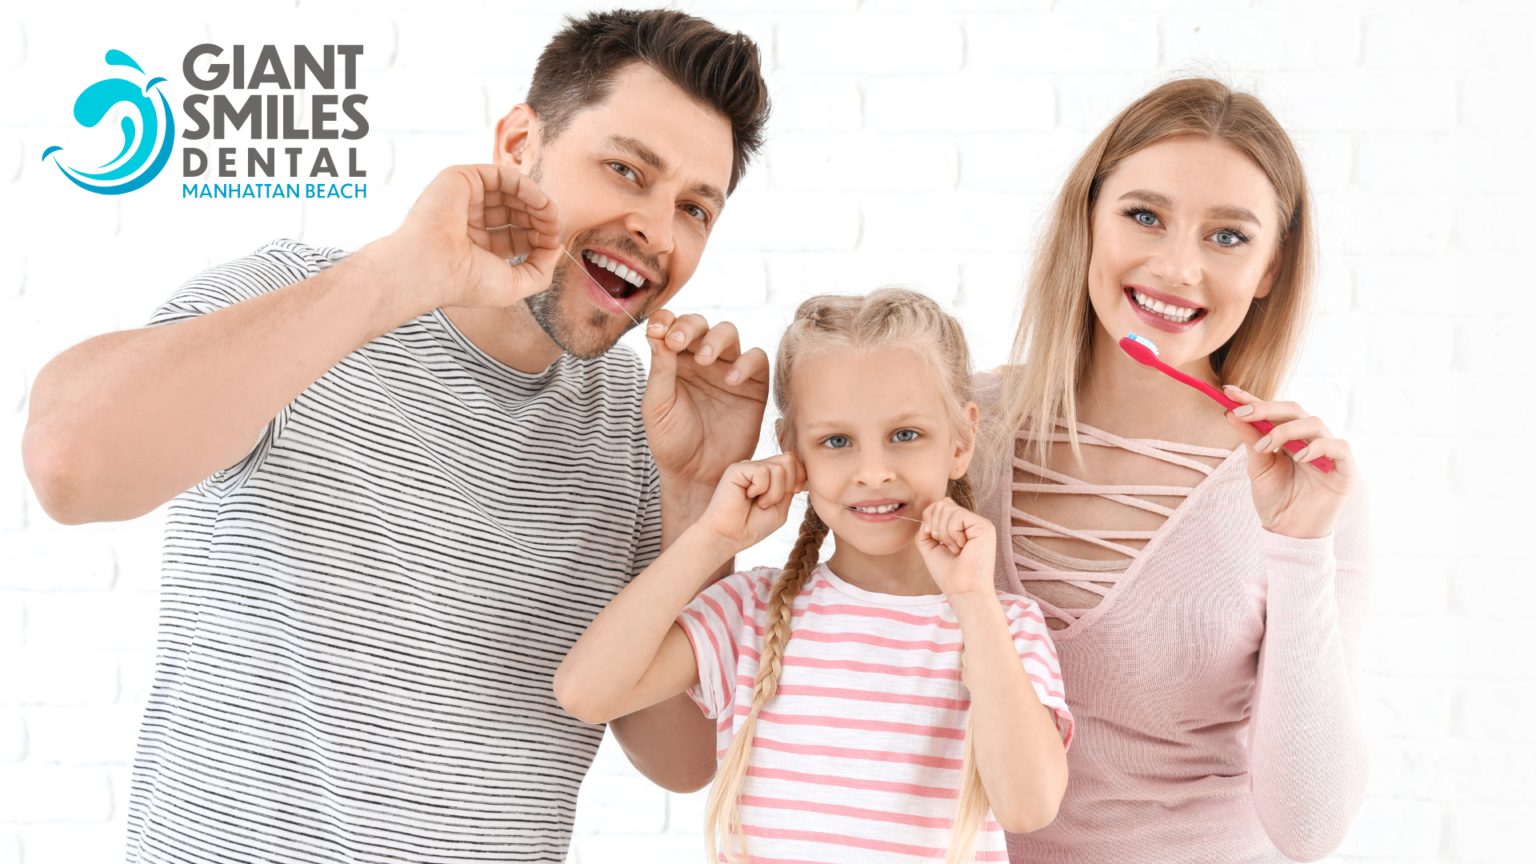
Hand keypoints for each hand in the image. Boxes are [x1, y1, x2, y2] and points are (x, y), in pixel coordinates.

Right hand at [375, 164, 563, 311]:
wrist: (432, 267)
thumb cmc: (467, 282)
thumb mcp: (514, 285)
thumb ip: (541, 270)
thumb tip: (557, 247)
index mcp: (476, 248)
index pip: (516, 236)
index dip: (539, 237)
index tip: (555, 243)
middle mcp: (469, 222)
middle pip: (516, 213)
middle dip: (540, 219)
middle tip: (556, 227)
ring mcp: (464, 199)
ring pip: (511, 193)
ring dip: (538, 203)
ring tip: (552, 215)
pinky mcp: (461, 179)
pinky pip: (502, 175)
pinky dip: (526, 186)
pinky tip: (541, 202)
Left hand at [643, 311, 770, 493]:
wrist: (698, 475)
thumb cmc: (672, 443)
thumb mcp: (656, 406)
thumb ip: (660, 369)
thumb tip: (656, 332)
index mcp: (673, 362)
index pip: (671, 327)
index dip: (666, 321)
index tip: (658, 329)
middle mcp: (700, 361)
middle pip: (700, 324)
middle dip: (689, 327)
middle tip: (678, 342)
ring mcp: (727, 370)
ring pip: (729, 333)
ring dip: (716, 339)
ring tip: (704, 359)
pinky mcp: (753, 386)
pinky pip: (756, 360)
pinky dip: (746, 363)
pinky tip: (730, 380)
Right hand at [694, 454, 805, 553]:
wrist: (731, 536)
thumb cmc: (752, 526)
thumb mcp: (781, 507)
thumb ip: (790, 488)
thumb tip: (800, 472)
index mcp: (770, 475)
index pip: (794, 460)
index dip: (800, 476)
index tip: (794, 493)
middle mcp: (759, 467)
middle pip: (790, 459)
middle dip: (788, 485)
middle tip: (771, 501)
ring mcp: (748, 467)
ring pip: (779, 467)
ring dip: (774, 492)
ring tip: (760, 503)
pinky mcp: (737, 469)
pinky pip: (763, 471)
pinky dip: (761, 489)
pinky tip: (748, 496)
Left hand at [916, 497, 997, 598]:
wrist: (963, 591)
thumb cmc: (950, 575)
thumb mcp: (931, 549)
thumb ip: (926, 531)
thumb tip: (925, 518)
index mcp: (962, 526)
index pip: (942, 504)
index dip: (930, 518)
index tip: (934, 539)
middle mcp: (972, 522)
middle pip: (942, 503)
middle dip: (935, 526)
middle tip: (947, 546)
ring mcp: (980, 523)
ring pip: (946, 508)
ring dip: (943, 533)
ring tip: (956, 549)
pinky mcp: (984, 526)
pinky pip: (957, 516)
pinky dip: (952, 534)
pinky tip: (962, 547)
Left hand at [1223, 386, 1355, 538]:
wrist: (1289, 533)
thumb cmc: (1275, 499)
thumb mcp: (1257, 467)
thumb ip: (1250, 440)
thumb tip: (1230, 413)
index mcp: (1290, 436)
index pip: (1274, 411)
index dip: (1253, 399)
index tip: (1229, 391)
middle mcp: (1311, 438)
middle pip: (1294, 410)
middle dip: (1267, 408)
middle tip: (1243, 413)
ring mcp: (1329, 451)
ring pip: (1314, 423)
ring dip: (1286, 430)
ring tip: (1266, 447)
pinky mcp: (1345, 468)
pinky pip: (1339, 446)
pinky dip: (1319, 447)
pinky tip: (1300, 457)